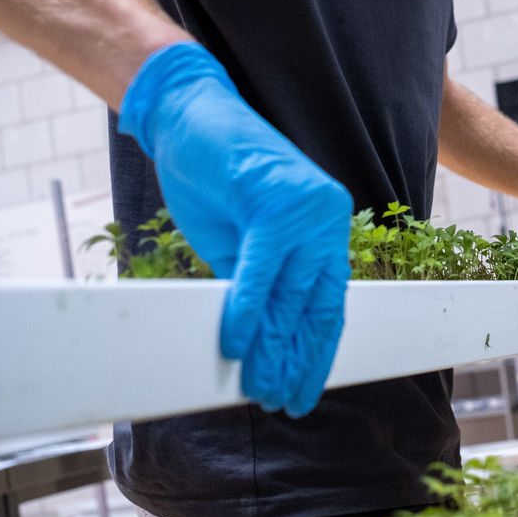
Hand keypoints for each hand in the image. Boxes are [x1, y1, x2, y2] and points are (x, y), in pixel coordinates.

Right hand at [119, 42, 351, 416]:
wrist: (188, 116)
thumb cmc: (214, 179)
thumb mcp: (240, 245)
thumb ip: (258, 287)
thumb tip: (257, 346)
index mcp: (325, 231)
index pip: (328, 306)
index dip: (315, 354)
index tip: (303, 391)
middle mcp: (326, 220)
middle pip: (313, 307)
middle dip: (294, 359)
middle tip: (278, 400)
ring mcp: (308, 209)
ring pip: (290, 295)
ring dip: (272, 347)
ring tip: (257, 387)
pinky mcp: (278, 201)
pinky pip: (263, 270)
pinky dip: (247, 309)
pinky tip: (235, 344)